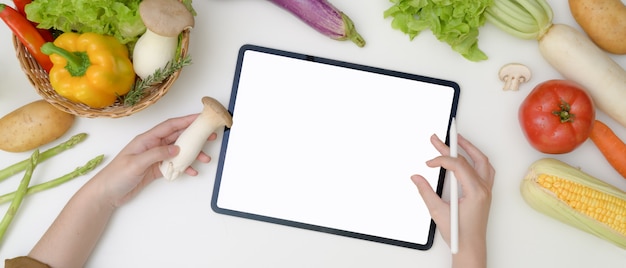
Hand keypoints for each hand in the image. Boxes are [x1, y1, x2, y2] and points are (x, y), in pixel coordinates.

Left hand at [93, 114, 216, 206]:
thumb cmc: (115, 176)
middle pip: (177, 137)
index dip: (186, 120)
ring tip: (205, 158)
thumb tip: (176, 148)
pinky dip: (184, 168)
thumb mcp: (136, 163)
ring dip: (192, 154)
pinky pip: (174, 165)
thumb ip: (157, 154)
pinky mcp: (156, 169)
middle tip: (209, 136)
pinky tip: (192, 171)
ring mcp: (155, 157)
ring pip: (178, 152)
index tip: (200, 118)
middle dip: (194, 136)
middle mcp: (152, 146)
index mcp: (146, 139)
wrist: (106, 193)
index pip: (170, 126)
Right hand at [410, 134, 494, 267]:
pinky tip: (468, 156)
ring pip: (482, 162)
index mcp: (475, 192)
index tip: (429, 163)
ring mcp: (486, 190)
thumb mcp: (438, 211)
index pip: (458, 165)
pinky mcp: (484, 193)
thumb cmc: (459, 235)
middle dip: (455, 145)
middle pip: (471, 159)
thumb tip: (417, 177)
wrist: (470, 247)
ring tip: (457, 140)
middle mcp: (484, 189)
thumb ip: (425, 192)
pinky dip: (476, 160)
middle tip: (439, 138)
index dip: (442, 160)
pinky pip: (485, 170)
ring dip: (470, 149)